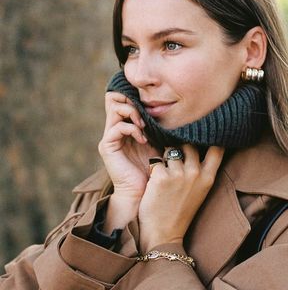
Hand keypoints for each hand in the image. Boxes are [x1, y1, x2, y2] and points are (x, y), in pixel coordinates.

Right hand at [98, 92, 158, 231]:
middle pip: (115, 98)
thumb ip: (162, 127)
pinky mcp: (107, 147)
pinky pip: (117, 127)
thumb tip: (179, 109)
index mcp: (128, 126)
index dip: (135, 95)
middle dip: (132, 99)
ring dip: (133, 112)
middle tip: (147, 111)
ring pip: (114, 108)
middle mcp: (116, 129)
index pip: (124, 99)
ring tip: (145, 125)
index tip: (154, 102)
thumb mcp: (162, 143)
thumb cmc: (158, 170)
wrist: (145, 194)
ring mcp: (110, 137)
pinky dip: (132, 128)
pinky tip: (144, 138)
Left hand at [137, 145, 223, 251]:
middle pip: (189, 144)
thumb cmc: (181, 211)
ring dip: (164, 156)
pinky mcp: (160, 177)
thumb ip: (202, 170)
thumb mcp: (200, 191)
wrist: (164, 233)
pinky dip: (153, 167)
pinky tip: (153, 180)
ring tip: (163, 172)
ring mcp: (178, 174)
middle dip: (181, 146)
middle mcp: (196, 173)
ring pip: (171, 150)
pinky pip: (156, 161)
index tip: (203, 136)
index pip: (217, 148)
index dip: (211, 138)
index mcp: (209, 177)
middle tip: (173, 158)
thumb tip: (197, 144)